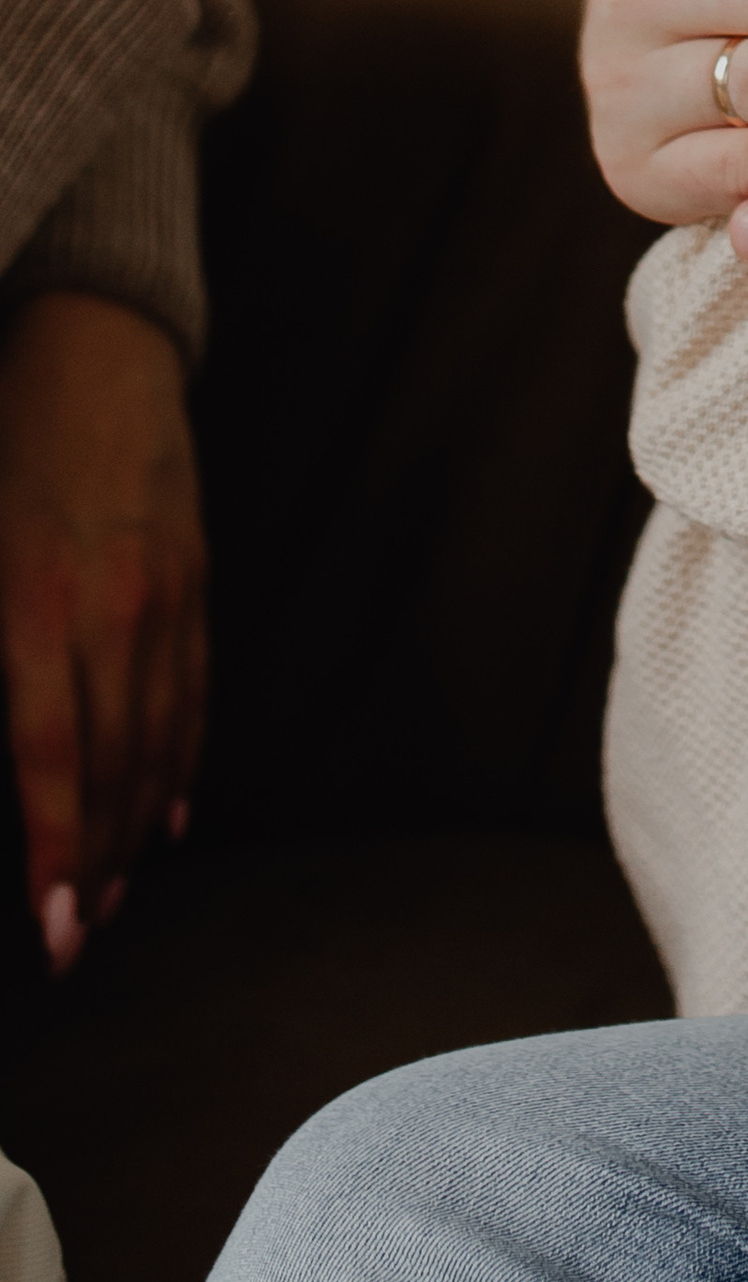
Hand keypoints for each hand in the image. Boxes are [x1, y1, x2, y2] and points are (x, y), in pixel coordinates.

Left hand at [0, 294, 204, 970]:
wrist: (97, 345)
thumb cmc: (5, 440)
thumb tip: (2, 740)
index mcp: (36, 604)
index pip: (53, 759)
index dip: (54, 851)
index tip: (52, 925)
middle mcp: (112, 611)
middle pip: (113, 766)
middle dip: (92, 863)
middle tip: (75, 935)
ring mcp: (166, 596)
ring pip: (160, 740)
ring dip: (135, 828)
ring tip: (111, 893)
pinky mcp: (195, 578)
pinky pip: (194, 690)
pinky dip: (182, 759)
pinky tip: (167, 811)